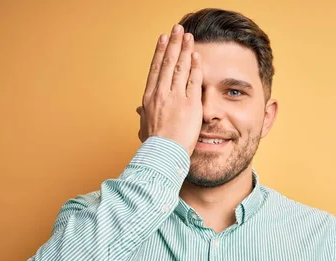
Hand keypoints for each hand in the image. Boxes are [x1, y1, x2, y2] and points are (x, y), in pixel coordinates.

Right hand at [136, 24, 202, 155]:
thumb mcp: (144, 128)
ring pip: (180, 68)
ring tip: (188, 36)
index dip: (160, 53)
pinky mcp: (189, 104)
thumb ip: (144, 117)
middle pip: (168, 63)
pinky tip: (197, 56)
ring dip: (185, 49)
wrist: (162, 155)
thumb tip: (139, 112)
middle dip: (174, 44)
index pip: (155, 70)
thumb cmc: (154, 146)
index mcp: (148, 99)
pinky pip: (193, 80)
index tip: (163, 41)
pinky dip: (195, 66)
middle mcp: (160, 94)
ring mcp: (175, 97)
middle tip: (177, 30)